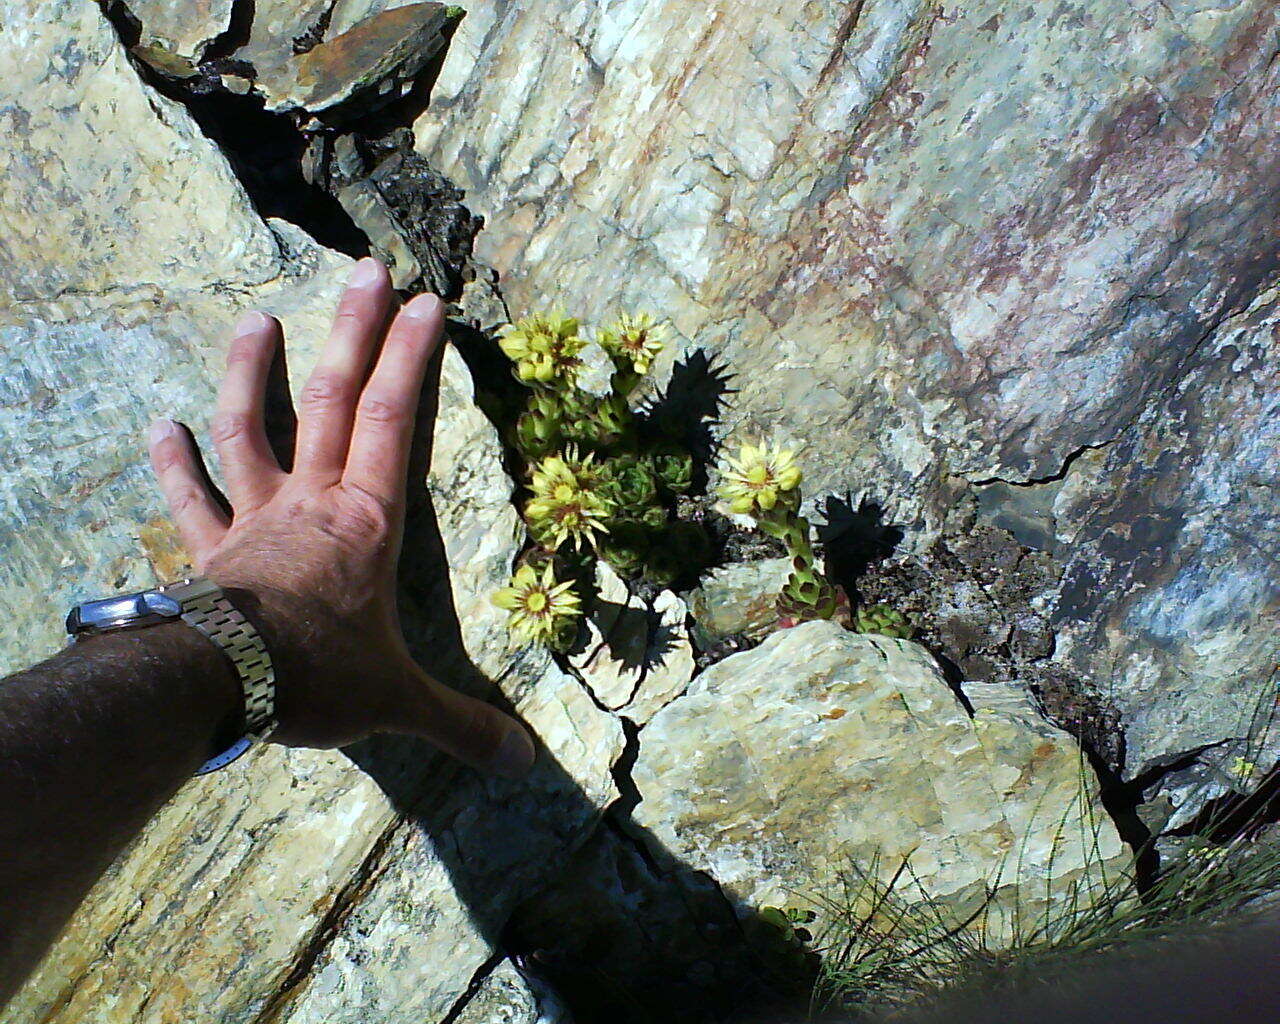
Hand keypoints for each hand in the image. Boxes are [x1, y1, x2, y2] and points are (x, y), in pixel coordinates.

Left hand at [146, 258, 534, 775]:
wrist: (222, 687)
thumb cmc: (318, 678)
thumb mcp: (400, 703)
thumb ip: (463, 725)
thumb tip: (525, 765)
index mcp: (368, 522)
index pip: (393, 421)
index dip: (411, 358)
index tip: (426, 301)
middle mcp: (312, 502)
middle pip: (332, 401)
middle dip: (353, 333)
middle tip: (366, 271)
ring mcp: (254, 519)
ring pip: (250, 427)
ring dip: (249, 371)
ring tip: (254, 318)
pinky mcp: (211, 548)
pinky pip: (189, 497)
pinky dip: (173, 461)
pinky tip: (161, 424)